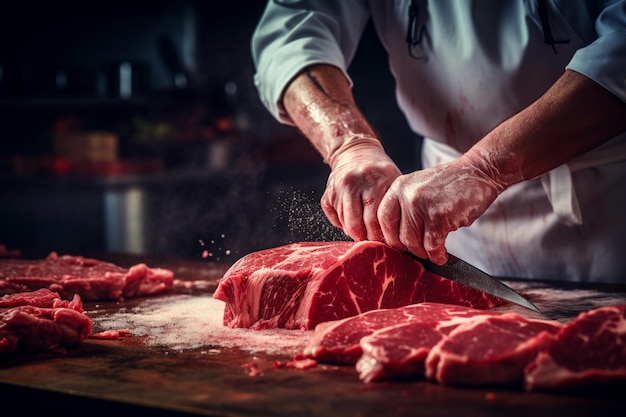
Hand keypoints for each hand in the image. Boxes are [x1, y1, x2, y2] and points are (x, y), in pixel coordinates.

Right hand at [322, 136, 401, 241]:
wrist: (354, 151)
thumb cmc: (378, 171)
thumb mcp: (392, 180)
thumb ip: (394, 204)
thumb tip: (395, 236)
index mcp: (374, 179)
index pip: (374, 219)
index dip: (379, 235)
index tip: (385, 240)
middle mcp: (353, 182)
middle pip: (357, 224)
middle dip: (366, 237)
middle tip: (374, 240)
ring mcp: (337, 188)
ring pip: (345, 224)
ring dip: (355, 232)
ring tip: (365, 230)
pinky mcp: (327, 194)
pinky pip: (334, 219)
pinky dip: (343, 224)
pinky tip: (353, 217)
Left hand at [378, 153, 505, 264]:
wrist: (478, 172)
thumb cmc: (450, 186)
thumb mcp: (418, 189)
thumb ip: (404, 209)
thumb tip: (394, 241)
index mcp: (397, 187)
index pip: (381, 219)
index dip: (389, 237)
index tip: (400, 247)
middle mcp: (405, 195)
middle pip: (396, 236)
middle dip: (409, 249)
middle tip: (422, 251)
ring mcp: (421, 205)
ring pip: (413, 244)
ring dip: (425, 253)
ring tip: (434, 251)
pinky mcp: (439, 216)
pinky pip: (432, 246)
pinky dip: (438, 255)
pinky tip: (443, 255)